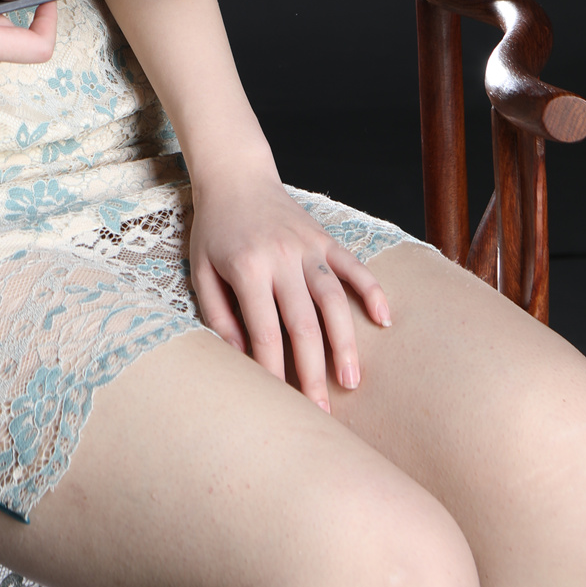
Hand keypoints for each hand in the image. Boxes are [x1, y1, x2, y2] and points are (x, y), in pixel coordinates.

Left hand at [187, 165, 392, 410]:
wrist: (235, 175)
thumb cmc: (215, 228)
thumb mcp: (201, 270)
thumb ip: (218, 314)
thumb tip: (241, 358)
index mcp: (247, 267)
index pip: (264, 331)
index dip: (273, 370)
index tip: (279, 402)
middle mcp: (282, 257)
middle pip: (303, 324)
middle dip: (313, 372)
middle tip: (321, 411)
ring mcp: (308, 247)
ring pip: (334, 300)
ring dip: (345, 342)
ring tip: (352, 380)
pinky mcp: (325, 238)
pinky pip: (354, 266)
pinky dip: (372, 291)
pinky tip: (384, 320)